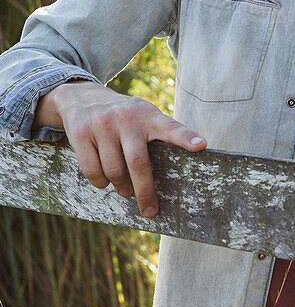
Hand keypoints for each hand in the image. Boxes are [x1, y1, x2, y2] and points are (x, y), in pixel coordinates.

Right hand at [37, 82, 206, 217]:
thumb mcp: (143, 116)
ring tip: (125, 189)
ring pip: (114, 171)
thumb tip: (171, 176)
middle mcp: (127, 118)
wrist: (82, 97)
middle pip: (138, 163)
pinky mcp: (81, 133)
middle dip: (145, 191)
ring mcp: (102, 124)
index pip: (171, 127)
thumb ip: (158, 135)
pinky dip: (100, 183)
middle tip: (150, 210)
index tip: (201, 146)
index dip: (186, 137)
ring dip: (121, 187)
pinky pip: (93, 171)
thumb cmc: (123, 116)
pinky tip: (105, 182)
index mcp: (149, 115)